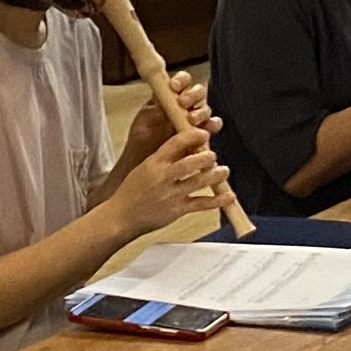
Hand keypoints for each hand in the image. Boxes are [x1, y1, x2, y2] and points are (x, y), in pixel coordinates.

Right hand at [109, 120, 232, 236]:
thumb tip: (187, 147)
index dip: (193, 136)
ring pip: (199, 181)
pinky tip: (229, 196)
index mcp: (154, 163)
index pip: (176, 143)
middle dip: (206, 156)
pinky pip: (201, 204)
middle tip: (213, 155)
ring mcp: (171, 194)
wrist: (121, 217)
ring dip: (216, 175)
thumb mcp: (145, 168)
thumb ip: (165, 159)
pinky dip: (218, 200)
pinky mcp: (177, 210)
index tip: (203, 133)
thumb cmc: (132, 191)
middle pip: (191, 162)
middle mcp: (163, 177)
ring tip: (224, 171)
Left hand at [124, 68, 217, 162]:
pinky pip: (212, 125)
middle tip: (183, 103)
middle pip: (198, 92)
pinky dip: (213, 124)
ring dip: (201, 111)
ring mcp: (195, 119)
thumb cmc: (142, 137)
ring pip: (205, 108)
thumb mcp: (145, 120)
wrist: (144, 161)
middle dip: (192, 95)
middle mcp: (186, 105)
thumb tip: (165, 100)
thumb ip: (156, 109)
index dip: (181, 80)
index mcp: (171, 95)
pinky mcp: (202, 134)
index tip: (174, 86)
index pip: (181, 81)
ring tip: (192, 120)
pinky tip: (209, 128)